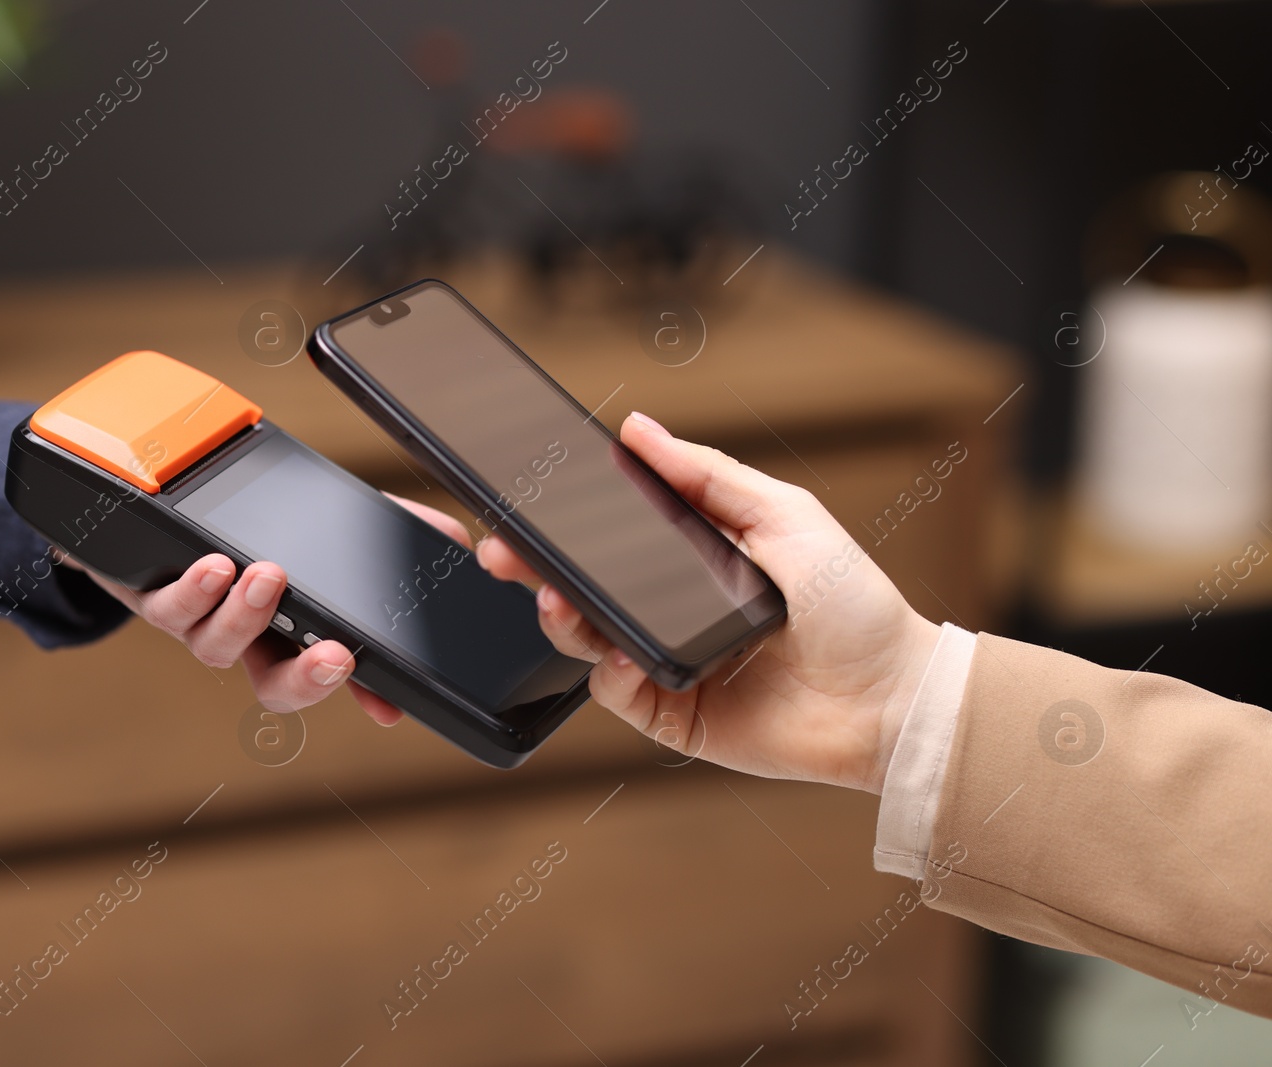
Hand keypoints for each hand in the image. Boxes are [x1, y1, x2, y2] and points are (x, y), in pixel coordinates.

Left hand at [70, 496, 470, 723]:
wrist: (148, 495)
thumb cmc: (250, 521)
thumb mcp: (332, 521)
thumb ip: (393, 533)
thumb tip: (458, 543)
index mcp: (290, 633)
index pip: (335, 675)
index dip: (365, 696)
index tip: (389, 706)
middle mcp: (246, 639)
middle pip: (275, 687)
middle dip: (309, 679)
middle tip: (337, 656)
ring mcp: (198, 621)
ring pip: (219, 647)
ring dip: (247, 616)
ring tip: (269, 576)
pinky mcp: (151, 594)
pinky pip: (170, 608)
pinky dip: (195, 591)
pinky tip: (216, 566)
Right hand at [476, 412, 939, 793]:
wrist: (890, 698)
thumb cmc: (853, 604)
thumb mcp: (784, 514)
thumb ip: (709, 473)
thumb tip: (641, 429)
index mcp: (691, 560)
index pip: (612, 536)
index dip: (564, 521)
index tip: (525, 502)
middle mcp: (673, 611)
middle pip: (583, 587)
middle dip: (535, 568)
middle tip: (503, 552)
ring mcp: (668, 663)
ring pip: (586, 640)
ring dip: (561, 618)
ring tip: (556, 602)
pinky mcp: (672, 717)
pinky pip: (614, 693)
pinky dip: (603, 672)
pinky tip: (614, 653)